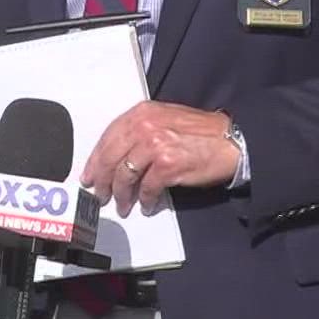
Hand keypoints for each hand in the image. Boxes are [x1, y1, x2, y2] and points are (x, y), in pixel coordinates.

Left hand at [80, 102, 239, 216]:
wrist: (230, 140)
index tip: (88, 175)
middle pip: (110, 158)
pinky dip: (144, 200)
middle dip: (102, 180)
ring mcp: (155, 145)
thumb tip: (117, 156)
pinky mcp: (167, 165)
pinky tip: (146, 205)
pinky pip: (147, 188)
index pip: (107, 137)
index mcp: (141, 113)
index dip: (95, 160)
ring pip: (124, 175)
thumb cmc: (200, 132)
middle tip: (99, 195)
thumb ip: (139, 131)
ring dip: (121, 195)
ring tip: (122, 205)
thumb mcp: (165, 119)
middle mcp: (145, 126)